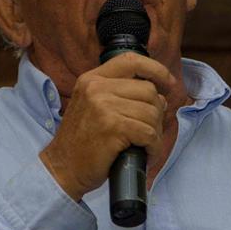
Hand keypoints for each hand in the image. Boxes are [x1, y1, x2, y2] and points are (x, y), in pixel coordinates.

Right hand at [40, 52, 174, 200]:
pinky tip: (146, 154)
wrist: (62, 169)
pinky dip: (153, 147)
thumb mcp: (93, 106)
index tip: (168, 83)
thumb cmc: (82, 142)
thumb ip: (119, 94)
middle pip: (148, 90)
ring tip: (146, 146)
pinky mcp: (113, 128)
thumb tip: (160, 95)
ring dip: (155, 134)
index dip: (156, 69)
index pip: (131, 61)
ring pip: (152, 113)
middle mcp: (97, 88)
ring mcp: (104, 107)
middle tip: (149, 132)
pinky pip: (149, 133)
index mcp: (92, 79)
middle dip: (156, 113)